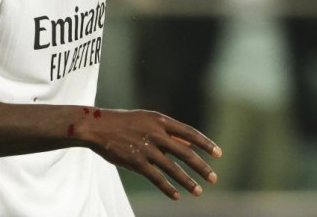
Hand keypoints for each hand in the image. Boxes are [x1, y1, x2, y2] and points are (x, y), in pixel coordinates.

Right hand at [75, 108, 220, 199]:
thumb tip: (189, 143)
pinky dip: (168, 188)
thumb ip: (168, 131)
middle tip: (214, 178)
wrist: (98, 126)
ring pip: (172, 168)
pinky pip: (156, 178)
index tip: (218, 153)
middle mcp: (156, 134)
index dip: (205, 143)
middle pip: (185, 152)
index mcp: (161, 120)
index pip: (189, 132)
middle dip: (201, 167)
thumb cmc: (125, 122)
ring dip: (188, 181)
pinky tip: (177, 196)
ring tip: (199, 191)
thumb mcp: (148, 120)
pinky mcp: (136, 162)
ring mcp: (146, 148)